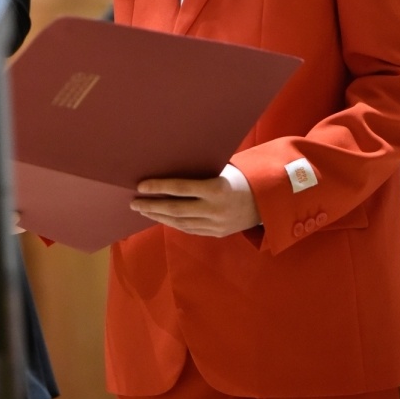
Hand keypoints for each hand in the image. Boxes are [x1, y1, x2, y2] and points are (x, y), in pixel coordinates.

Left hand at [130, 163, 260, 236]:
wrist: (266, 200)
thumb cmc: (239, 178)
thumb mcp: (221, 170)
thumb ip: (198, 172)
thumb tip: (168, 165)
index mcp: (216, 189)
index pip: (180, 189)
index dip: (159, 187)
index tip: (140, 186)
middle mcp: (215, 209)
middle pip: (176, 209)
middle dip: (152, 206)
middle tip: (134, 203)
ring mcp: (216, 224)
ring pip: (180, 223)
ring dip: (159, 216)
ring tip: (143, 210)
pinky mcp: (216, 233)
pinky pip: (189, 229)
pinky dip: (172, 223)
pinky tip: (160, 217)